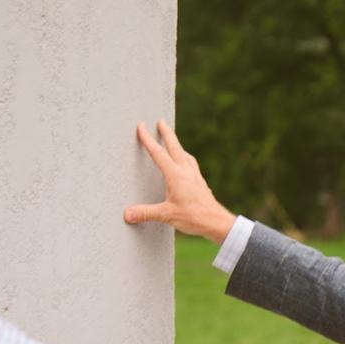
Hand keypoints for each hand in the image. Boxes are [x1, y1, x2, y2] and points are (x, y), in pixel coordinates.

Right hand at [123, 120, 236, 243]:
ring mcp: (195, 175)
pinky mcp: (200, 182)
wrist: (217, 222)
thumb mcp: (167, 215)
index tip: (142, 126)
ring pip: (184, 154)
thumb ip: (146, 213)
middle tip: (161, 121)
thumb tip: (127, 214)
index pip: (159, 154)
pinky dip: (185, 157)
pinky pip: (191, 163)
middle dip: (167, 133)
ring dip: (177, 144)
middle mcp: (186, 171)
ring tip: (172, 140)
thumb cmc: (195, 217)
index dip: (148, 140)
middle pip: (175, 147)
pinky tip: (185, 162)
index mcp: (176, 175)